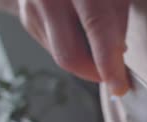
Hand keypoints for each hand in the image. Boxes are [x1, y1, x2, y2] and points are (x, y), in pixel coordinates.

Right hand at [13, 0, 129, 94]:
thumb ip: (118, 22)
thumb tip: (117, 60)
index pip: (96, 28)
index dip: (109, 63)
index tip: (120, 87)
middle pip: (69, 55)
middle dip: (95, 73)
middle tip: (116, 75)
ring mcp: (31, 6)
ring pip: (61, 55)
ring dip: (87, 59)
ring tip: (100, 39)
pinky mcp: (26, 18)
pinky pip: (54, 47)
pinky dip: (74, 48)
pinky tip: (81, 30)